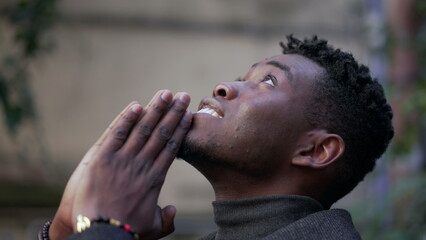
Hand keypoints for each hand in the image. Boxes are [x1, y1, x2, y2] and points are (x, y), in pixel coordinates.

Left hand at [49, 90, 191, 238]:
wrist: (100, 233)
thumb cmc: (126, 232)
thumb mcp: (151, 228)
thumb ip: (165, 219)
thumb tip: (172, 210)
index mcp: (155, 178)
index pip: (171, 147)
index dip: (180, 129)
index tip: (187, 115)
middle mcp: (143, 164)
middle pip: (162, 133)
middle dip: (174, 112)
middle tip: (183, 96)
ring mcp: (123, 159)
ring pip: (143, 128)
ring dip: (156, 109)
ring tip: (166, 93)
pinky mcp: (102, 158)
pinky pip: (117, 133)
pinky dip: (127, 118)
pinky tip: (136, 105)